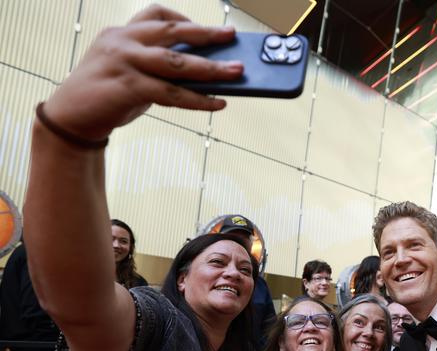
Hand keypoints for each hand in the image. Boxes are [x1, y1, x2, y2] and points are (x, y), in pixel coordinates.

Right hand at [43, 4, 242, 140]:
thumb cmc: (104, 95)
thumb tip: (201, 74)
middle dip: (206, 34)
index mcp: (121, 33)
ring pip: (176, 62)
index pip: (155, 14)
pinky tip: (217, 103)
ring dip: (210, 67)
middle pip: (172, 31)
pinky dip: (198, 99)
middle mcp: (123, 41)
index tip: (205, 28)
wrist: (69, 118)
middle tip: (231, 36)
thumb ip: (157, 67)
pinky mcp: (128, 87)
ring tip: (236, 71)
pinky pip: (171, 93)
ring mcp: (124, 62)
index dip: (184, 19)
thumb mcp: (129, 71)